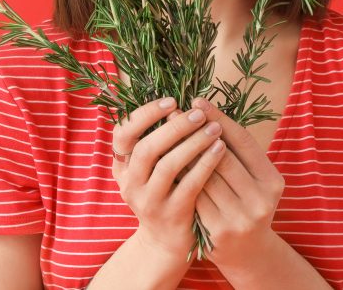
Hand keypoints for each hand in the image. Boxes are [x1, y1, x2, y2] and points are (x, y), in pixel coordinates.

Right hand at [111, 97, 226, 262]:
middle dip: (174, 127)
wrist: (165, 241)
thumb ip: (157, 139)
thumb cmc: (164, 191)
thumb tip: (176, 101)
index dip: (144, 115)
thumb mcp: (151, 167)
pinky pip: (188, 185)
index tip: (171, 101)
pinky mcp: (170, 214)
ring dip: (193, 143)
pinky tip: (220, 149)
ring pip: (167, 166)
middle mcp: (130, 183)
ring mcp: (148, 201)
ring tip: (214, 128)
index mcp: (123, 166)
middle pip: (146, 148)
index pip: (122, 134)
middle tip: (198, 113)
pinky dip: (205, 164)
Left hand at [168, 97, 285, 273]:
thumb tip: (210, 112)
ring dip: (184, 152)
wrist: (247, 252)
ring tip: (167, 132)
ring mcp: (239, 218)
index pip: (244, 141)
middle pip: (222, 157)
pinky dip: (181, 177)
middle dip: (197, 132)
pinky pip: (194, 196)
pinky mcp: (217, 231)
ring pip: (204, 176)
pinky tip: (167, 162)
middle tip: (176, 112)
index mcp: (273, 181)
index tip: (198, 101)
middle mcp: (260, 200)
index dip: (220, 118)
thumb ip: (240, 153)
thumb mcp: (256, 179)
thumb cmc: (248, 203)